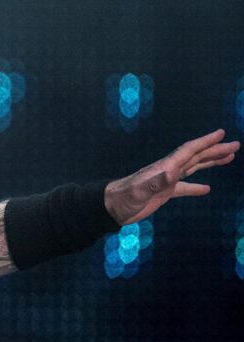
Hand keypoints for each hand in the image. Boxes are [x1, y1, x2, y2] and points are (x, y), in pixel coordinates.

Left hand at [104, 129, 238, 225]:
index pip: (189, 151)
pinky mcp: (164, 193)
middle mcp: (168, 170)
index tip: (222, 133)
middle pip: (196, 157)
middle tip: (236, 145)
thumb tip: (170, 174)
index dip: (205, 142)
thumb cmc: (123, 199)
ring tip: (229, 158)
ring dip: (210, 162)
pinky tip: (207, 188)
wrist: (111, 208)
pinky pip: (184, 187)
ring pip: (193, 168)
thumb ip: (154, 183)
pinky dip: (196, 187)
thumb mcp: (138, 191)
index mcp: (165, 167)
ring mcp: (167, 181)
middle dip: (215, 150)